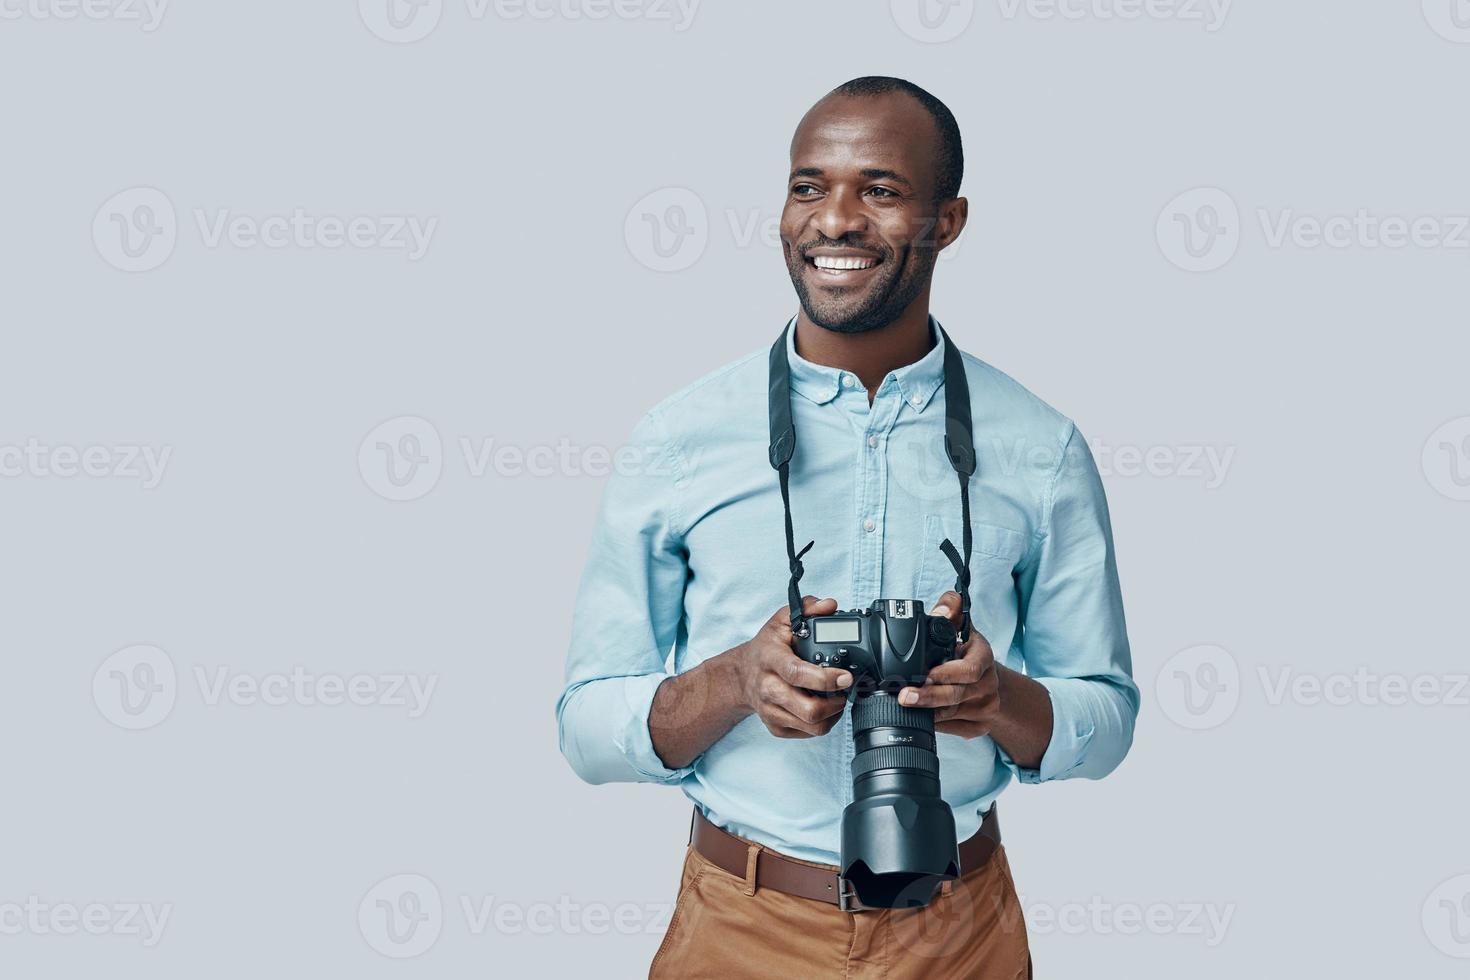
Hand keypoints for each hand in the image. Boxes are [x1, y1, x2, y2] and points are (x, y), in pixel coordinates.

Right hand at [731, 596, 852, 738]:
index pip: (797, 674)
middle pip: (808, 710)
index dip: (825, 678)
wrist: (742, 675)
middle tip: (844, 690)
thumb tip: (829, 605)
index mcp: (770, 659)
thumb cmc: (767, 647)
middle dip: (835, 703)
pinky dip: (822, 724)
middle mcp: (768, 688)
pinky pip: (807, 734)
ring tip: (837, 699)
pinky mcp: (775, 727)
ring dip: (833, 715)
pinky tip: (823, 708)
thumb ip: (807, 608)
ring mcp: (770, 711)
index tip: (845, 676)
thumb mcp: (782, 621)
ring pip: (811, 726)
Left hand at [896, 591, 998, 738]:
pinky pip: (954, 729)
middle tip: (904, 696)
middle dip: (928, 696)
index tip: (924, 675)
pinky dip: (936, 725)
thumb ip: (950, 608)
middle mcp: (989, 684)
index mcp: (984, 657)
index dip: (946, 674)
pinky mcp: (981, 726)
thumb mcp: (960, 624)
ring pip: (952, 714)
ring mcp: (986, 707)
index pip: (970, 669)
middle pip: (956, 695)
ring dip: (928, 712)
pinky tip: (921, 718)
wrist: (986, 678)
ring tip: (905, 707)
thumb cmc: (966, 650)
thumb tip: (940, 611)